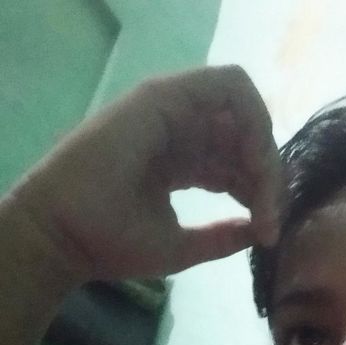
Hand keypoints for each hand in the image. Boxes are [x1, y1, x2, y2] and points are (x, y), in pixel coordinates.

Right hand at [8, 65, 282, 289]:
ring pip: (245, 112)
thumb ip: (224, 236)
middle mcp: (181, 132)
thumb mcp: (184, 247)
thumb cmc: (114, 243)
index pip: (239, 164)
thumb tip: (262, 231)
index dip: (263, 193)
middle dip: (270, 177)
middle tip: (270, 217)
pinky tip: (255, 165)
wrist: (67, 237)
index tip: (268, 232)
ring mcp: (173, 111)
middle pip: (247, 139)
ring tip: (263, 194)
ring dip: (265, 151)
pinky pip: (230, 87)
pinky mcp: (165, 97)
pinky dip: (253, 121)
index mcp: (183, 162)